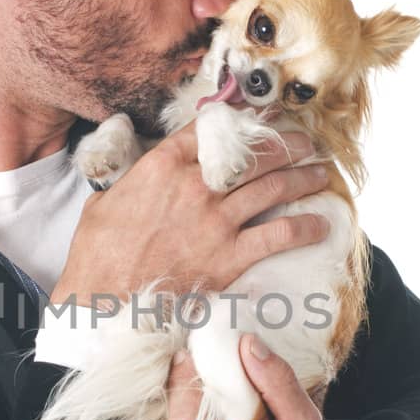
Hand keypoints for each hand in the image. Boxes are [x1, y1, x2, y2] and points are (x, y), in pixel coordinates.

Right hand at [50, 121, 330, 307]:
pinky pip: (279, 235)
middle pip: (256, 154)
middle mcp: (197, 185)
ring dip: (304, 178)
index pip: (213, 130)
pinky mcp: (230, 256)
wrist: (104, 300)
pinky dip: (304, 228)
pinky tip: (320, 225)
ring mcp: (217, 220)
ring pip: (275, 187)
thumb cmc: (98, 255)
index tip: (263, 120)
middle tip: (307, 144)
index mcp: (164, 165)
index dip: (244, 122)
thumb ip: (131, 183)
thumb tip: (137, 180)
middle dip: (288, 145)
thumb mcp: (104, 202)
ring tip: (321, 174)